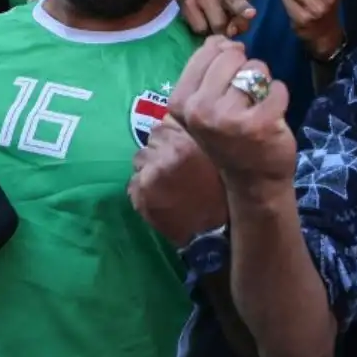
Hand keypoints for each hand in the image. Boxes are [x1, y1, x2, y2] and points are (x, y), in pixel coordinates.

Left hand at [129, 116, 228, 245]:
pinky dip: (142, 189)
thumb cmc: (222, 194)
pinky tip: (158, 197)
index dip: (170, 138)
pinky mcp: (140, 196)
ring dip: (149, 168)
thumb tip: (176, 122)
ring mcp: (149, 176)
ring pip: (139, 161)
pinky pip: (133, 184)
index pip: (163, 126)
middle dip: (159, 151)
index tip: (178, 148)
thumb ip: (197, 137)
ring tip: (164, 183)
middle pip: (150, 142)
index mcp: (186, 142)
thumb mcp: (218, 157)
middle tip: (172, 167)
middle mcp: (165, 154)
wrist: (214, 234)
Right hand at [169, 37, 296, 189]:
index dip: (225, 60)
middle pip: (232, 56)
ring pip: (256, 68)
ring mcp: (229, 118)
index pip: (207, 52)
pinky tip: (271, 115)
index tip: (227, 84)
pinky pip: (277, 87)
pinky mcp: (259, 123)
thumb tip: (220, 40)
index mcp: (181, 102)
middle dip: (244, 70)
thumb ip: (208, 69)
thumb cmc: (228, 137)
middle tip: (244, 99)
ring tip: (256, 107)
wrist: (252, 181)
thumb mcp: (205, 105)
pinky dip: (279, 96)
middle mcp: (200, 110)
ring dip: (263, 83)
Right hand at [179, 0, 284, 37]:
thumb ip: (238, 23)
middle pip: (236, 3)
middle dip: (244, 9)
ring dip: (217, 31)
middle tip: (251, 13)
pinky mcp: (188, 2)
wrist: (186, 3)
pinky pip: (201, 28)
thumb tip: (230, 32)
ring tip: (212, 25)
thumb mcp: (233, 15)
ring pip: (218, 24)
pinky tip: (200, 23)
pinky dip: (202, 31)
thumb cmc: (217, 12)